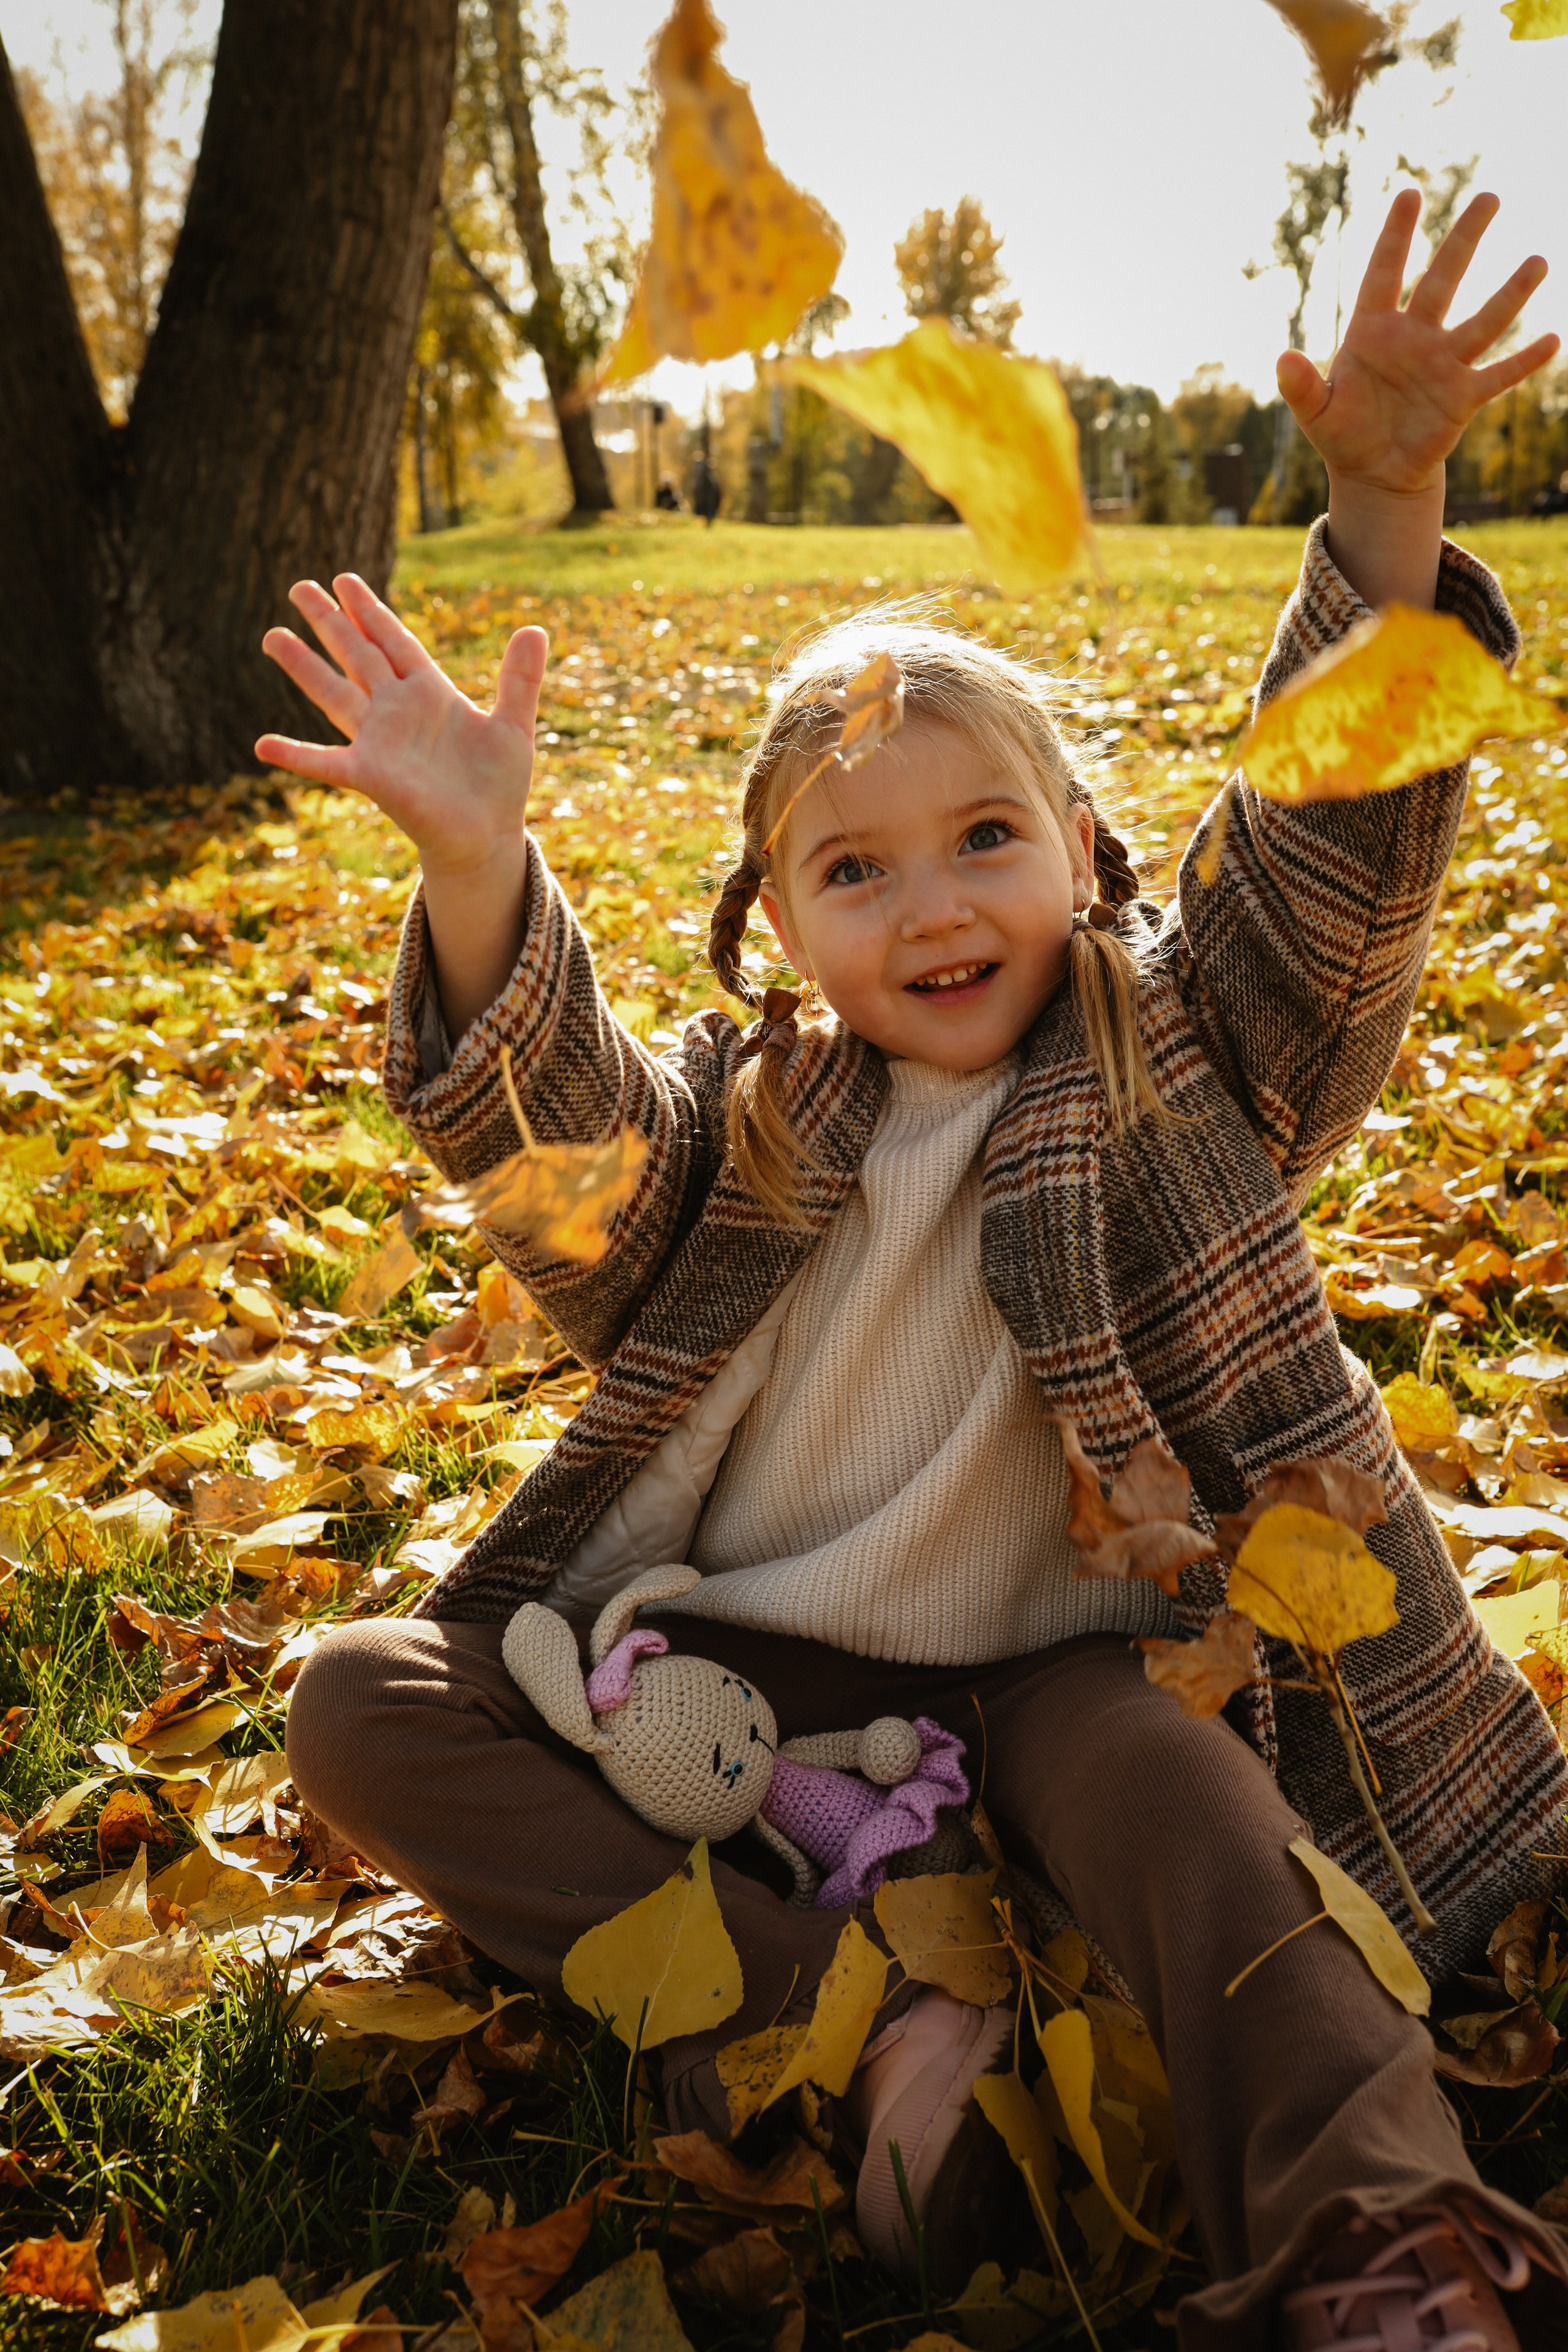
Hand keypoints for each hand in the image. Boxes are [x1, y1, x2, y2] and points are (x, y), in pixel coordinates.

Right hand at [257, 575, 546, 878]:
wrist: (487, 836)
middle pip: (357, 655)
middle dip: (329, 622)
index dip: (370, 610)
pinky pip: (326, 763)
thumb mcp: (514, 726)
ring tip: (271, 636)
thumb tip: (535, 628)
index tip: (343, 580)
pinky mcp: (372, 776)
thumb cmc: (499, 785)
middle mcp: (397, 710)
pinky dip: (296, 755)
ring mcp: (380, 741)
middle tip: (298, 586)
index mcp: (430, 693)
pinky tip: (263, 745)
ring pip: (334, 694)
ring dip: (303, 666)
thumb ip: (520, 679)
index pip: (394, 641)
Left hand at [1278, 191, 1556, 607]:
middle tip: (1490, 197)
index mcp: (1373, 332)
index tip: (1410, 193)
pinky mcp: (1463, 398)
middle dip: (1464, 240)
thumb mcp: (1314, 412)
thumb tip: (1282, 358)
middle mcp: (1414, 338)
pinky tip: (1552, 341)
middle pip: (1443, 280)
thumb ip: (1299, 386)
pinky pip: (1498, 376)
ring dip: (1510, 294)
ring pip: (1482, 321)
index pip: (1384, 274)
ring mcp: (1442, 365)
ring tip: (1537, 260)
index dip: (1396, 237)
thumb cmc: (1343, 432)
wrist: (1373, 472)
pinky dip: (1523, 361)